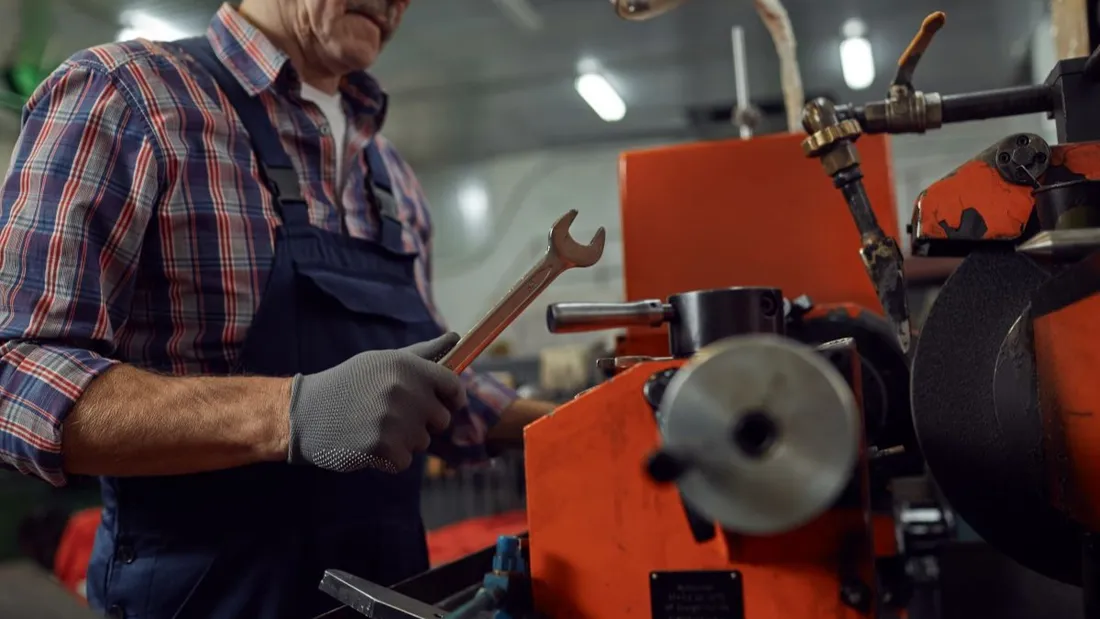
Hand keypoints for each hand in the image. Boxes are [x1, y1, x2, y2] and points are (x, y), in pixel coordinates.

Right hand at [287, 333, 465, 472]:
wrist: (305, 413)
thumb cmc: (349, 384)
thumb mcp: (383, 361)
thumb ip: (422, 354)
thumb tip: (456, 338)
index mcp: (406, 366)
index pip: (452, 385)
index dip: (453, 398)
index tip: (446, 404)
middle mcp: (404, 390)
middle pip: (441, 418)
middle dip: (423, 422)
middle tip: (393, 416)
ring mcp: (394, 420)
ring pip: (423, 441)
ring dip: (405, 441)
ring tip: (375, 427)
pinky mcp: (382, 448)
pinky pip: (405, 461)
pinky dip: (390, 459)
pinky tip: (368, 444)